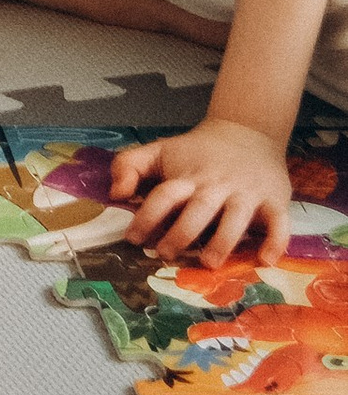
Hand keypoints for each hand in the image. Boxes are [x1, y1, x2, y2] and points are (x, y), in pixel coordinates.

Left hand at [111, 118, 298, 262]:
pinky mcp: (274, 200)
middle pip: (198, 209)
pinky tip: (265, 260)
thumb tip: (115, 193)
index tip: (132, 238)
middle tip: (165, 254)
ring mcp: (247, 193)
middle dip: (181, 233)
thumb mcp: (159, 151)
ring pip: (235, 218)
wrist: (247, 132)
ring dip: (223, 241)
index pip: (164, 195)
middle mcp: (217, 185)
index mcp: (188, 176)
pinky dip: (275, 242)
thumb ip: (129, 165)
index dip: (147, 216)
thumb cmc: (196, 152)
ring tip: (208, 262)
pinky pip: (279, 223)